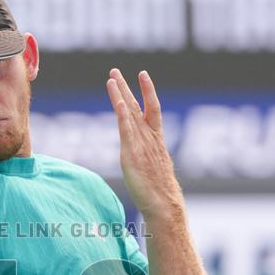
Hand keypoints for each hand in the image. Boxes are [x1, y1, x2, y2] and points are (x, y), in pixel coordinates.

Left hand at [105, 68, 180, 219]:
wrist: (163, 204)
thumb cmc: (158, 191)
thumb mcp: (152, 168)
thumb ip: (147, 157)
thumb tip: (142, 157)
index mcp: (156, 139)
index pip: (152, 108)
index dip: (147, 90)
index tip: (142, 74)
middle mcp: (150, 137)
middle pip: (137, 106)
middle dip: (126, 87)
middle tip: (114, 71)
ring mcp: (141, 144)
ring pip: (130, 114)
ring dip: (120, 95)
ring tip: (111, 79)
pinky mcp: (132, 154)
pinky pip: (127, 130)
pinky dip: (123, 115)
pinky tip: (118, 102)